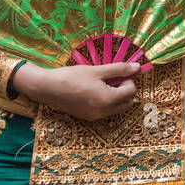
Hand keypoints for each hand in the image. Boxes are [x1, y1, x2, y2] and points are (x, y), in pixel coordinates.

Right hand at [10, 61, 142, 120]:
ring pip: (116, 109)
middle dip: (125, 90)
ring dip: (116, 97)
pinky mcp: (87, 117)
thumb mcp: (96, 70)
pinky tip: (93, 90)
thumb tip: (137, 67)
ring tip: (102, 84)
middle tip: (112, 78)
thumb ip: (119, 69)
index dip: (128, 80)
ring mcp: (95, 117)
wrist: (46, 88)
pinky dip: (106, 102)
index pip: (131, 92)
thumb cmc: (71, 77)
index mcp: (108, 100)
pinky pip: (105, 111)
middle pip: (127, 103)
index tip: (118, 72)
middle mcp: (104, 112)